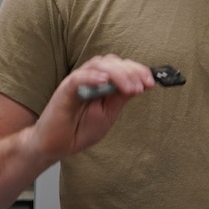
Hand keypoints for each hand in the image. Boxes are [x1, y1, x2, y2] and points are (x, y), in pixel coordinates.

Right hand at [28, 54, 158, 163]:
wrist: (57, 145)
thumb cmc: (79, 129)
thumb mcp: (107, 115)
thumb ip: (119, 98)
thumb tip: (138, 85)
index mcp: (102, 82)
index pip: (121, 67)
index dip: (138, 71)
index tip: (152, 82)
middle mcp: (90, 77)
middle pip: (112, 62)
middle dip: (131, 71)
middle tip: (143, 86)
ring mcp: (77, 82)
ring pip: (98, 66)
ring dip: (117, 75)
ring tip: (129, 88)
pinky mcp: (64, 90)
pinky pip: (77, 78)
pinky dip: (91, 77)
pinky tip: (103, 81)